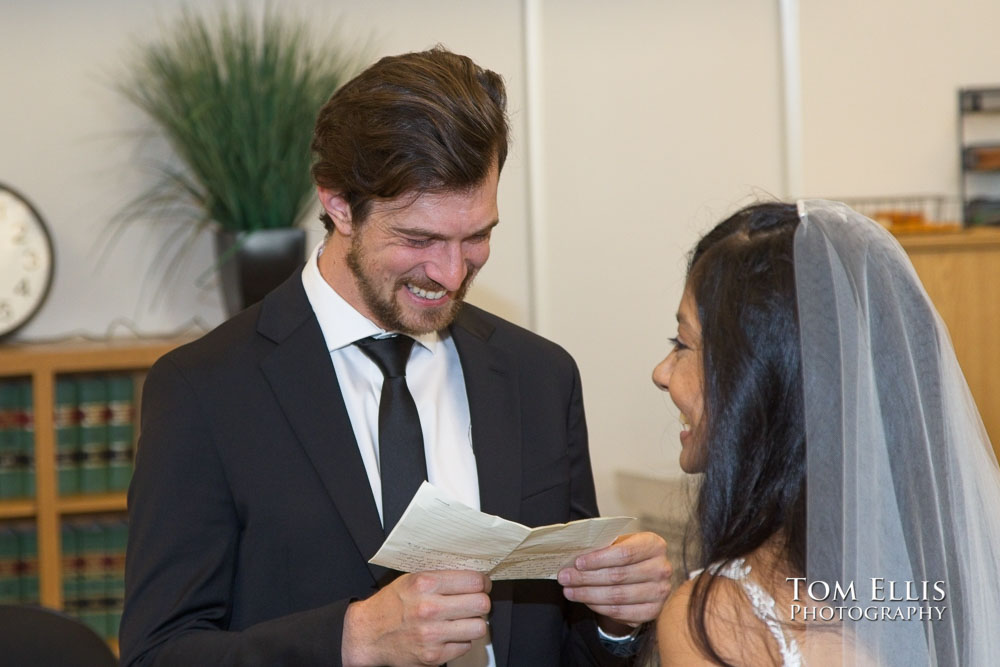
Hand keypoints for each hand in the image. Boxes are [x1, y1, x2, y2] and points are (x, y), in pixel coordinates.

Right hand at [341, 570, 491, 666]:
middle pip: (481, 604)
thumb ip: (440, 577)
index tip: (482, 585)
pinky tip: (448, 634)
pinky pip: (465, 646)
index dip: (483, 583)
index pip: (474, 581)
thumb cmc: (390, 605)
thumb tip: (473, 576)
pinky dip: (460, 641)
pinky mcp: (433, 656)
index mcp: (425, 584)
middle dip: (481, 602)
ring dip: (473, 623)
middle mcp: (429, 609)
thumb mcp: (411, 579)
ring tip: (462, 620)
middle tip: (474, 602)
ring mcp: (432, 634)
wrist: (367, 633)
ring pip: (478, 627)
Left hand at [557, 532, 671, 631]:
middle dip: (586, 578)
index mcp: (654, 545)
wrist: (644, 575)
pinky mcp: (653, 611)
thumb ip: (603, 546)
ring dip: (588, 595)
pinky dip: (599, 608)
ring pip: (617, 596)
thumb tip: (574, 555)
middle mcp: (662, 569)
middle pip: (618, 576)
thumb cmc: (627, 555)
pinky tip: (586, 601)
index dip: (599, 559)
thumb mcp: (620, 543)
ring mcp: (660, 592)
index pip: (625, 553)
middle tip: (565, 578)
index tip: (577, 563)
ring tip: (569, 591)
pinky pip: (621, 612)